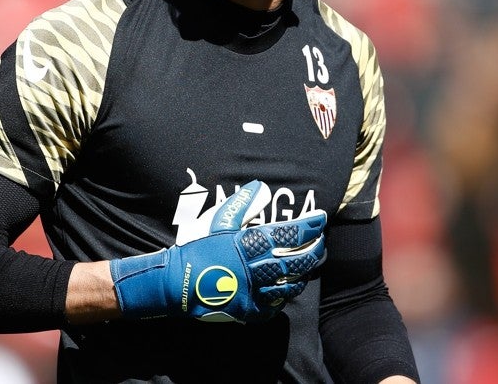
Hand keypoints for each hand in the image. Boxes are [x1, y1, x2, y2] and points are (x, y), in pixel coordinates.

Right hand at [110, 181, 326, 322]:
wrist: (177, 281)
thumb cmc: (198, 247)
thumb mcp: (218, 221)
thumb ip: (242, 205)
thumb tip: (260, 187)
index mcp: (248, 244)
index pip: (287, 234)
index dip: (308, 226)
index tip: (320, 218)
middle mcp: (254, 268)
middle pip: (295, 261)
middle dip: (313, 250)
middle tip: (321, 241)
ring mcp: (253, 292)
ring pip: (289, 284)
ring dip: (303, 273)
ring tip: (310, 263)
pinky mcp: (248, 310)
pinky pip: (275, 305)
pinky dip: (284, 295)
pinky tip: (289, 286)